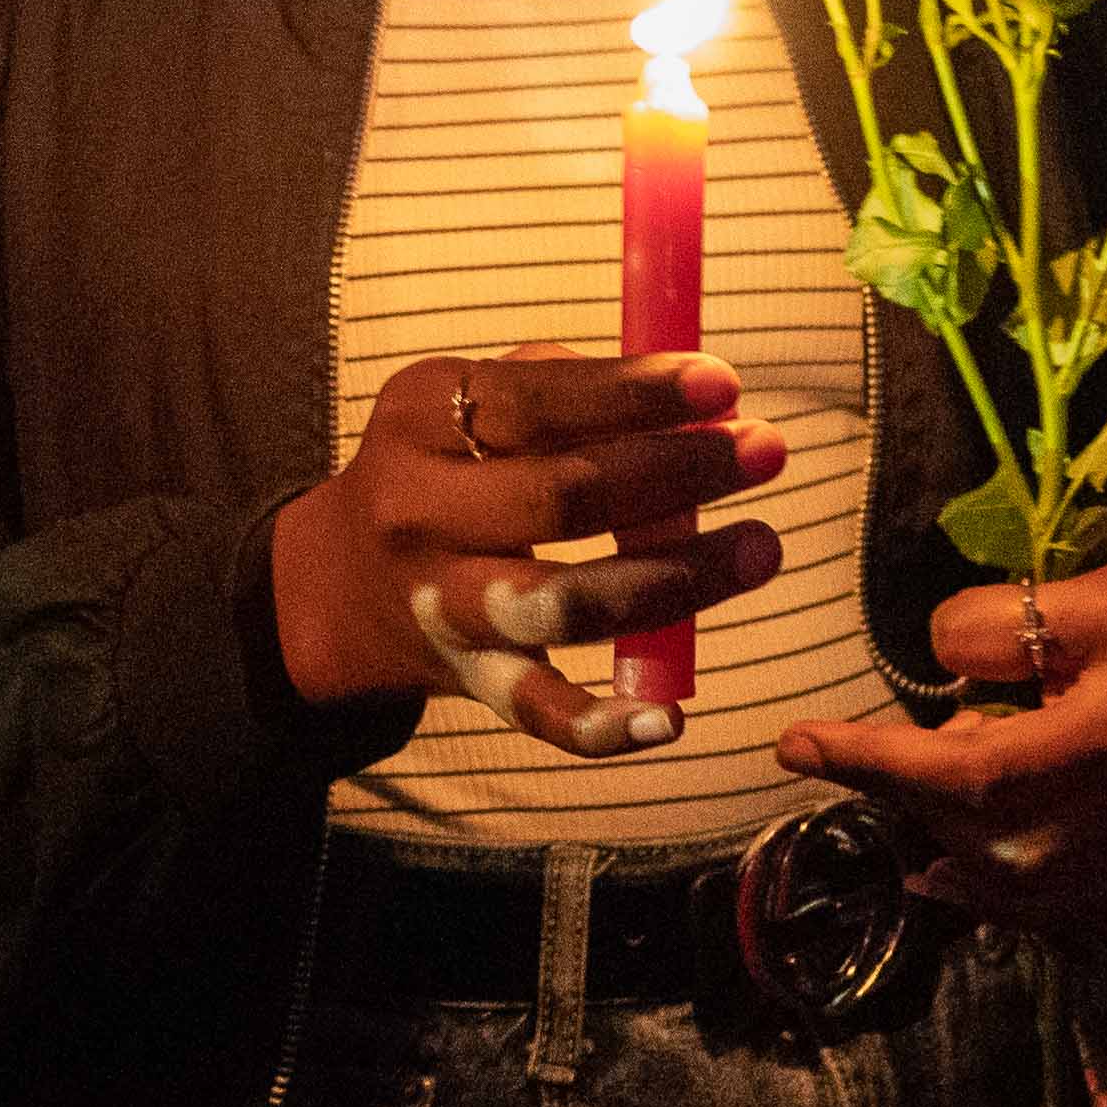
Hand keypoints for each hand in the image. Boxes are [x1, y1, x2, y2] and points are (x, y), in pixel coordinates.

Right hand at [267, 347, 789, 757]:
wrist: (341, 583)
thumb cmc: (444, 467)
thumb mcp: (468, 402)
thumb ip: (565, 385)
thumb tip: (694, 397)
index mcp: (422, 422)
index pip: (536, 402)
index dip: (634, 393)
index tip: (723, 382)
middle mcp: (422, 514)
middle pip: (561, 499)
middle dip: (676, 473)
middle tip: (765, 450)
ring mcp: (445, 605)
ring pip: (563, 603)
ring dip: (674, 579)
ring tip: (760, 547)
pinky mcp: (470, 680)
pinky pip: (538, 710)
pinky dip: (601, 724)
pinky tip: (668, 716)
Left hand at [771, 554, 1106, 925]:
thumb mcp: (1104, 599)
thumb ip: (1008, 625)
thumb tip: (936, 661)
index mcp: (1086, 765)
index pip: (950, 776)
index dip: (865, 759)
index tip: (790, 742)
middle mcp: (1077, 846)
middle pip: (940, 816)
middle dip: (898, 769)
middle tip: (904, 724)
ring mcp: (1081, 887)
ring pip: (954, 853)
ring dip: (931, 805)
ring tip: (962, 751)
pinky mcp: (1082, 901)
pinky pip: (986, 891)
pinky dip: (952, 860)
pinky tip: (939, 843)